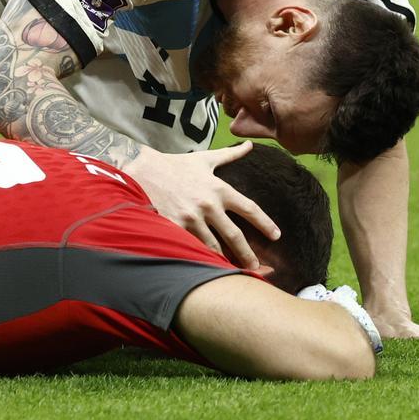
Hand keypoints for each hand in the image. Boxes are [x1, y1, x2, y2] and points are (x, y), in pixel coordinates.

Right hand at [124, 142, 279, 268]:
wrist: (142, 170)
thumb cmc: (175, 165)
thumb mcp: (204, 159)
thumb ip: (230, 155)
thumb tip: (250, 146)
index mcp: (219, 189)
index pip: (249, 209)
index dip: (265, 223)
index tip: (276, 236)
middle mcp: (208, 205)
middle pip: (235, 235)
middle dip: (248, 254)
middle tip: (256, 268)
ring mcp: (191, 218)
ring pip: (213, 246)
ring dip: (223, 261)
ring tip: (231, 273)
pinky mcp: (175, 227)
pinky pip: (191, 247)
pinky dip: (199, 258)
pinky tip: (206, 269)